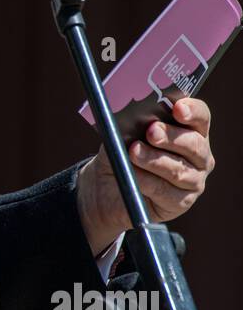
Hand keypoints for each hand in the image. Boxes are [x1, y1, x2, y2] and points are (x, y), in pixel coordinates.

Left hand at [76, 98, 215, 253]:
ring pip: (179, 170)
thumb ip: (136, 123)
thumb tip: (135, 115)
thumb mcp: (125, 133)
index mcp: (192, 131)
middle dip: (171, 136)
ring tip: (133, 152)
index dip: (192, 111)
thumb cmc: (123, 153)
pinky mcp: (181, 202)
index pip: (201, 117)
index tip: (178, 108)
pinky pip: (165, 191)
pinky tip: (133, 174)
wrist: (107, 187)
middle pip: (194, 144)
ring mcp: (194, 180)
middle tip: (151, 131)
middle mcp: (199, 156)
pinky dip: (146, 181)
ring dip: (154, 160)